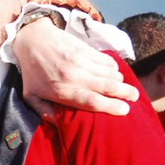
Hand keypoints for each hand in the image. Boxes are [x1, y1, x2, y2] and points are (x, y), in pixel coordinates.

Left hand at [14, 19, 138, 118]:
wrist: (32, 39)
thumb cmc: (31, 71)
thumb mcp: (30, 95)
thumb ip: (44, 111)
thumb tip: (59, 125)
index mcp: (61, 91)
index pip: (91, 101)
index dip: (111, 106)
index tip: (125, 110)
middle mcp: (74, 76)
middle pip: (108, 87)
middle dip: (126, 93)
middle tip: (134, 98)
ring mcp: (81, 61)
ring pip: (110, 73)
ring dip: (121, 81)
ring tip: (125, 88)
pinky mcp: (85, 50)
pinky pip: (107, 60)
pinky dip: (114, 68)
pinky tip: (113, 73)